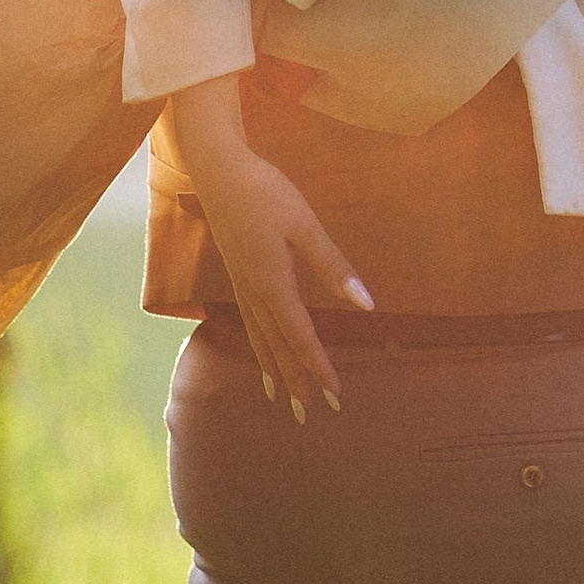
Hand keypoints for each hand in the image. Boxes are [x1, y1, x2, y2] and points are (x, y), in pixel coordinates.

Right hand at [167, 74, 371, 419]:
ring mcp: (241, 285)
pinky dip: (257, 346)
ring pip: (259, 338)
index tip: (334, 395)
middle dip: (296, 380)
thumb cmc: (264, 191)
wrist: (216, 169)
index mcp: (272, 283)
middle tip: (309, 414)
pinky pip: (249, 324)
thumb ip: (333, 266)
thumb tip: (366, 304)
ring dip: (274, 370)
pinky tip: (260, 352)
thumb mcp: (305, 225)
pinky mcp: (237, 274)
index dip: (318, 366)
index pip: (300, 336)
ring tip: (282, 399)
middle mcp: (254, 292)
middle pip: (277, 346)